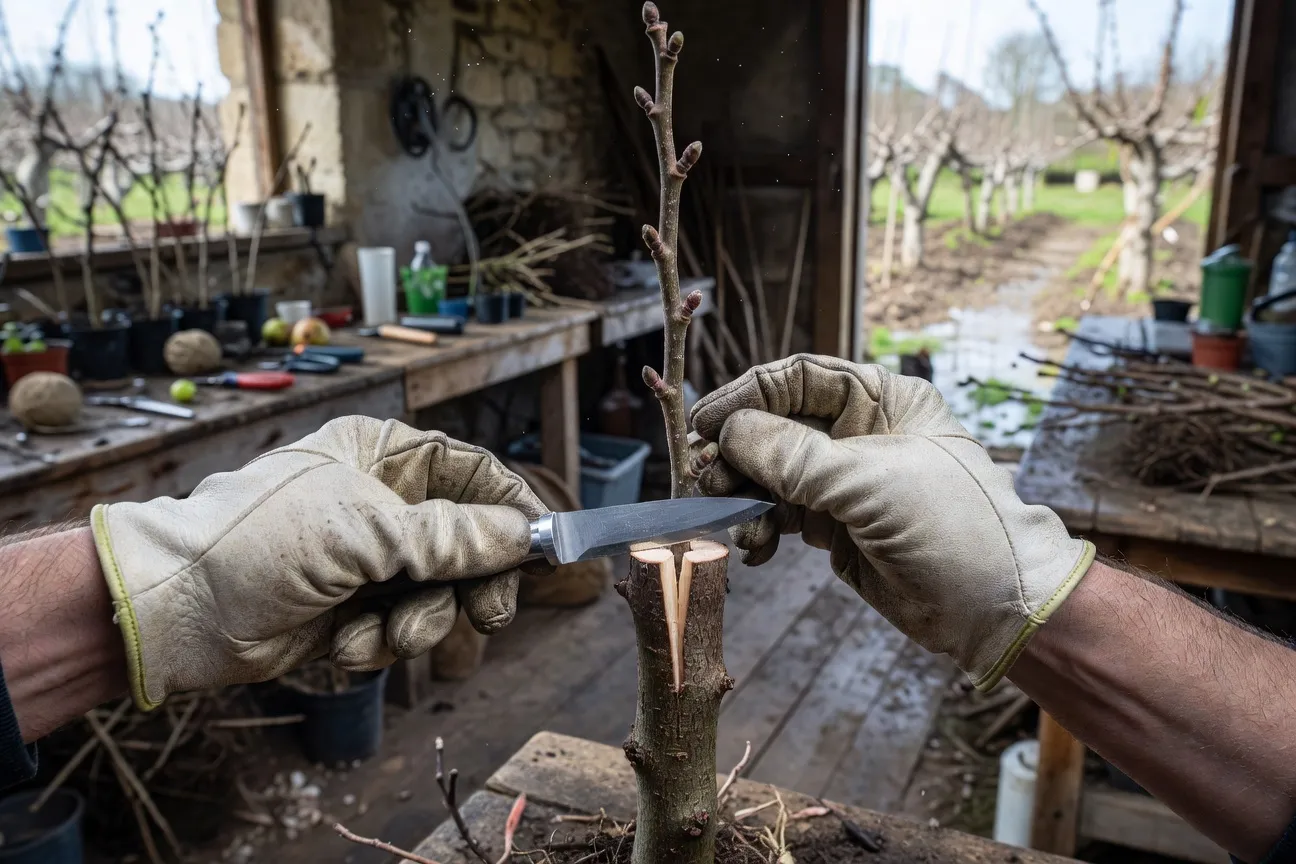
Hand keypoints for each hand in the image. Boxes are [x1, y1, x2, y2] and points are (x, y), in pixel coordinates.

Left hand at [91, 416, 546, 708]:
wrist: (175, 611)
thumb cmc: (256, 543)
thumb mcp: (365, 533)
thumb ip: (451, 538)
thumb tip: (525, 534)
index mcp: (385, 456)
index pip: (475, 475)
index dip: (512, 513)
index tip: (541, 551)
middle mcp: (384, 503)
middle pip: (471, 543)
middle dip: (473, 585)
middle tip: (485, 616)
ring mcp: (370, 559)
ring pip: (442, 594)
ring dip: (420, 623)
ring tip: (382, 633)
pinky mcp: (356, 609)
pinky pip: (405, 629)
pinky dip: (382, 644)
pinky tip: (345, 642)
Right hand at [690, 354, 1093, 688]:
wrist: (995, 607)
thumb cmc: (953, 527)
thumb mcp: (870, 483)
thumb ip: (795, 457)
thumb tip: (728, 433)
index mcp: (881, 398)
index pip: (796, 378)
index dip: (745, 397)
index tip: (703, 424)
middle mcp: (858, 430)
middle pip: (773, 426)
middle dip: (736, 453)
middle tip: (704, 482)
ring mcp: (843, 479)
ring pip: (768, 472)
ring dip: (741, 494)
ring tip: (727, 520)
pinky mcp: (833, 524)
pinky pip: (777, 513)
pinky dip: (758, 528)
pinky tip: (755, 550)